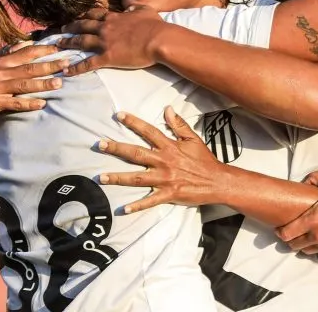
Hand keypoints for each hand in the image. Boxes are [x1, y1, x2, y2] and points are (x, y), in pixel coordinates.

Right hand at [0, 41, 65, 129]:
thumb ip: (12, 53)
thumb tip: (28, 40)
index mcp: (2, 60)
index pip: (27, 52)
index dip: (44, 50)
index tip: (61, 48)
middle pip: (29, 68)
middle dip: (49, 65)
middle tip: (67, 64)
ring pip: (24, 85)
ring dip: (43, 84)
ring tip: (59, 84)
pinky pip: (15, 103)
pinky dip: (29, 103)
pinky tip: (42, 104)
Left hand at [58, 6, 165, 75]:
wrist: (158, 39)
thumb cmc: (155, 25)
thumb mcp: (145, 10)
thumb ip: (135, 8)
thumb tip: (129, 8)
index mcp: (114, 17)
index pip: (95, 14)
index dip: (85, 15)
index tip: (78, 17)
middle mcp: (106, 28)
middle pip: (83, 26)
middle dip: (71, 27)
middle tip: (61, 29)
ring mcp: (105, 42)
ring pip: (81, 41)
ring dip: (68, 42)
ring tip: (58, 45)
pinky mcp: (107, 57)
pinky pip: (88, 63)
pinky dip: (76, 67)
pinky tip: (66, 71)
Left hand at [96, 107, 221, 212]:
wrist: (217, 182)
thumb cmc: (205, 160)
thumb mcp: (193, 139)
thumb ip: (178, 124)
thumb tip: (167, 109)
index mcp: (169, 146)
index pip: (148, 131)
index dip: (133, 122)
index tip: (118, 115)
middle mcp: (164, 161)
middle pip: (136, 154)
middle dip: (117, 149)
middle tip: (100, 144)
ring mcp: (165, 179)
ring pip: (137, 178)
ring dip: (118, 178)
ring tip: (101, 177)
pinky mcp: (168, 194)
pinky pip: (150, 201)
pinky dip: (137, 206)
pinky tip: (123, 209)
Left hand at [276, 172, 317, 256]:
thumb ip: (314, 179)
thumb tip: (304, 182)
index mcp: (311, 221)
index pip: (287, 233)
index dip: (280, 232)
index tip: (279, 229)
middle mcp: (316, 236)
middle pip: (294, 245)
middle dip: (290, 241)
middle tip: (290, 234)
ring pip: (307, 252)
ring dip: (302, 246)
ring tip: (303, 239)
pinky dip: (317, 250)